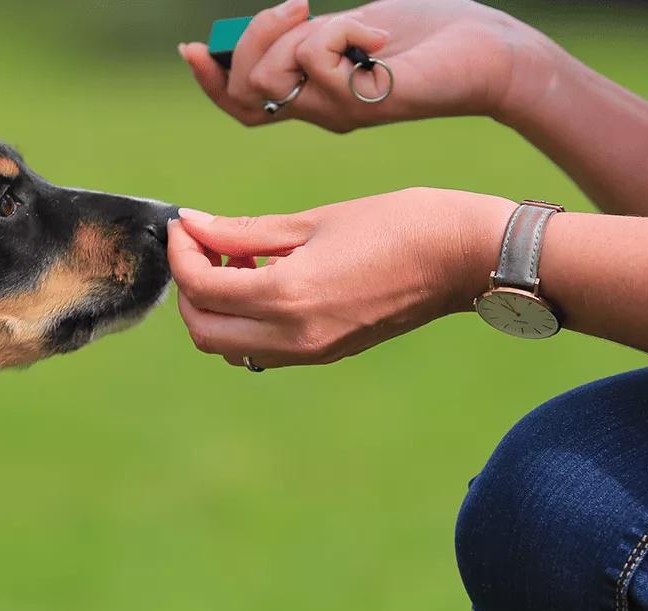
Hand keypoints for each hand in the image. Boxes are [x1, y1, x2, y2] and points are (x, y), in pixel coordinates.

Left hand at [167, 188, 512, 367]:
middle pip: (203, 330)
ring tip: (237, 260)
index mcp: (287, 297)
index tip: (184, 224)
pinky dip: (243, 320)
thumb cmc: (399, 224)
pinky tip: (264, 279)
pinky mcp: (325, 353)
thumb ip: (244, 231)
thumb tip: (193, 225)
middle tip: (204, 244)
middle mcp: (293, 337)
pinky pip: (260, 349)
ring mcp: (310, 352)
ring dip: (215, 307)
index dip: (181, 253)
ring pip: (227, 346)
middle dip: (189, 287)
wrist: (466, 258)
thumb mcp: (314, 221)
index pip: (200, 288)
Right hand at [178, 0, 557, 130]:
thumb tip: (263, 28)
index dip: (210, 81)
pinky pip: (317, 60)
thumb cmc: (426, 37)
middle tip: (299, 7)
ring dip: (298, 35)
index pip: (239, 104)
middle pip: (245, 88)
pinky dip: (344, 30)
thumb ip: (305, 36)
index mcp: (311, 96)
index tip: (191, 49)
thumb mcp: (348, 28)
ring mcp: (337, 112)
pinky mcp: (360, 104)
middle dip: (254, 37)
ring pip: (270, 78)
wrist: (488, 54)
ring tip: (348, 24)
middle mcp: (318, 112)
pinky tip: (380, 38)